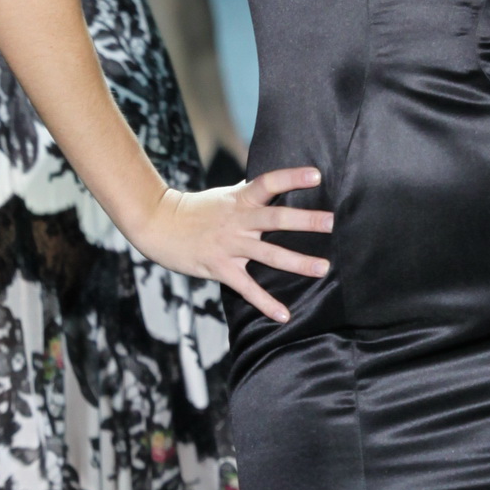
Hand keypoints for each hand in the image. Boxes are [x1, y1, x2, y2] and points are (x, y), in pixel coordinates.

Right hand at [135, 166, 331, 323]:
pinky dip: (266, 303)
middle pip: (275, 218)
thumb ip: (249, 194)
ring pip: (268, 253)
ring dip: (298, 262)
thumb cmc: (195, 210)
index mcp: (240, 199)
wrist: (158, 223)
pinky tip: (284, 315)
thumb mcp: (224, 196)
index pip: (269, 182)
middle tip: (332, 222)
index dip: (292, 177)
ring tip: (323, 268)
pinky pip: (247, 287)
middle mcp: (238, 220)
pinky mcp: (220, 267)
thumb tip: (273, 186)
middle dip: (305, 220)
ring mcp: (229, 244)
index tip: (317, 175)